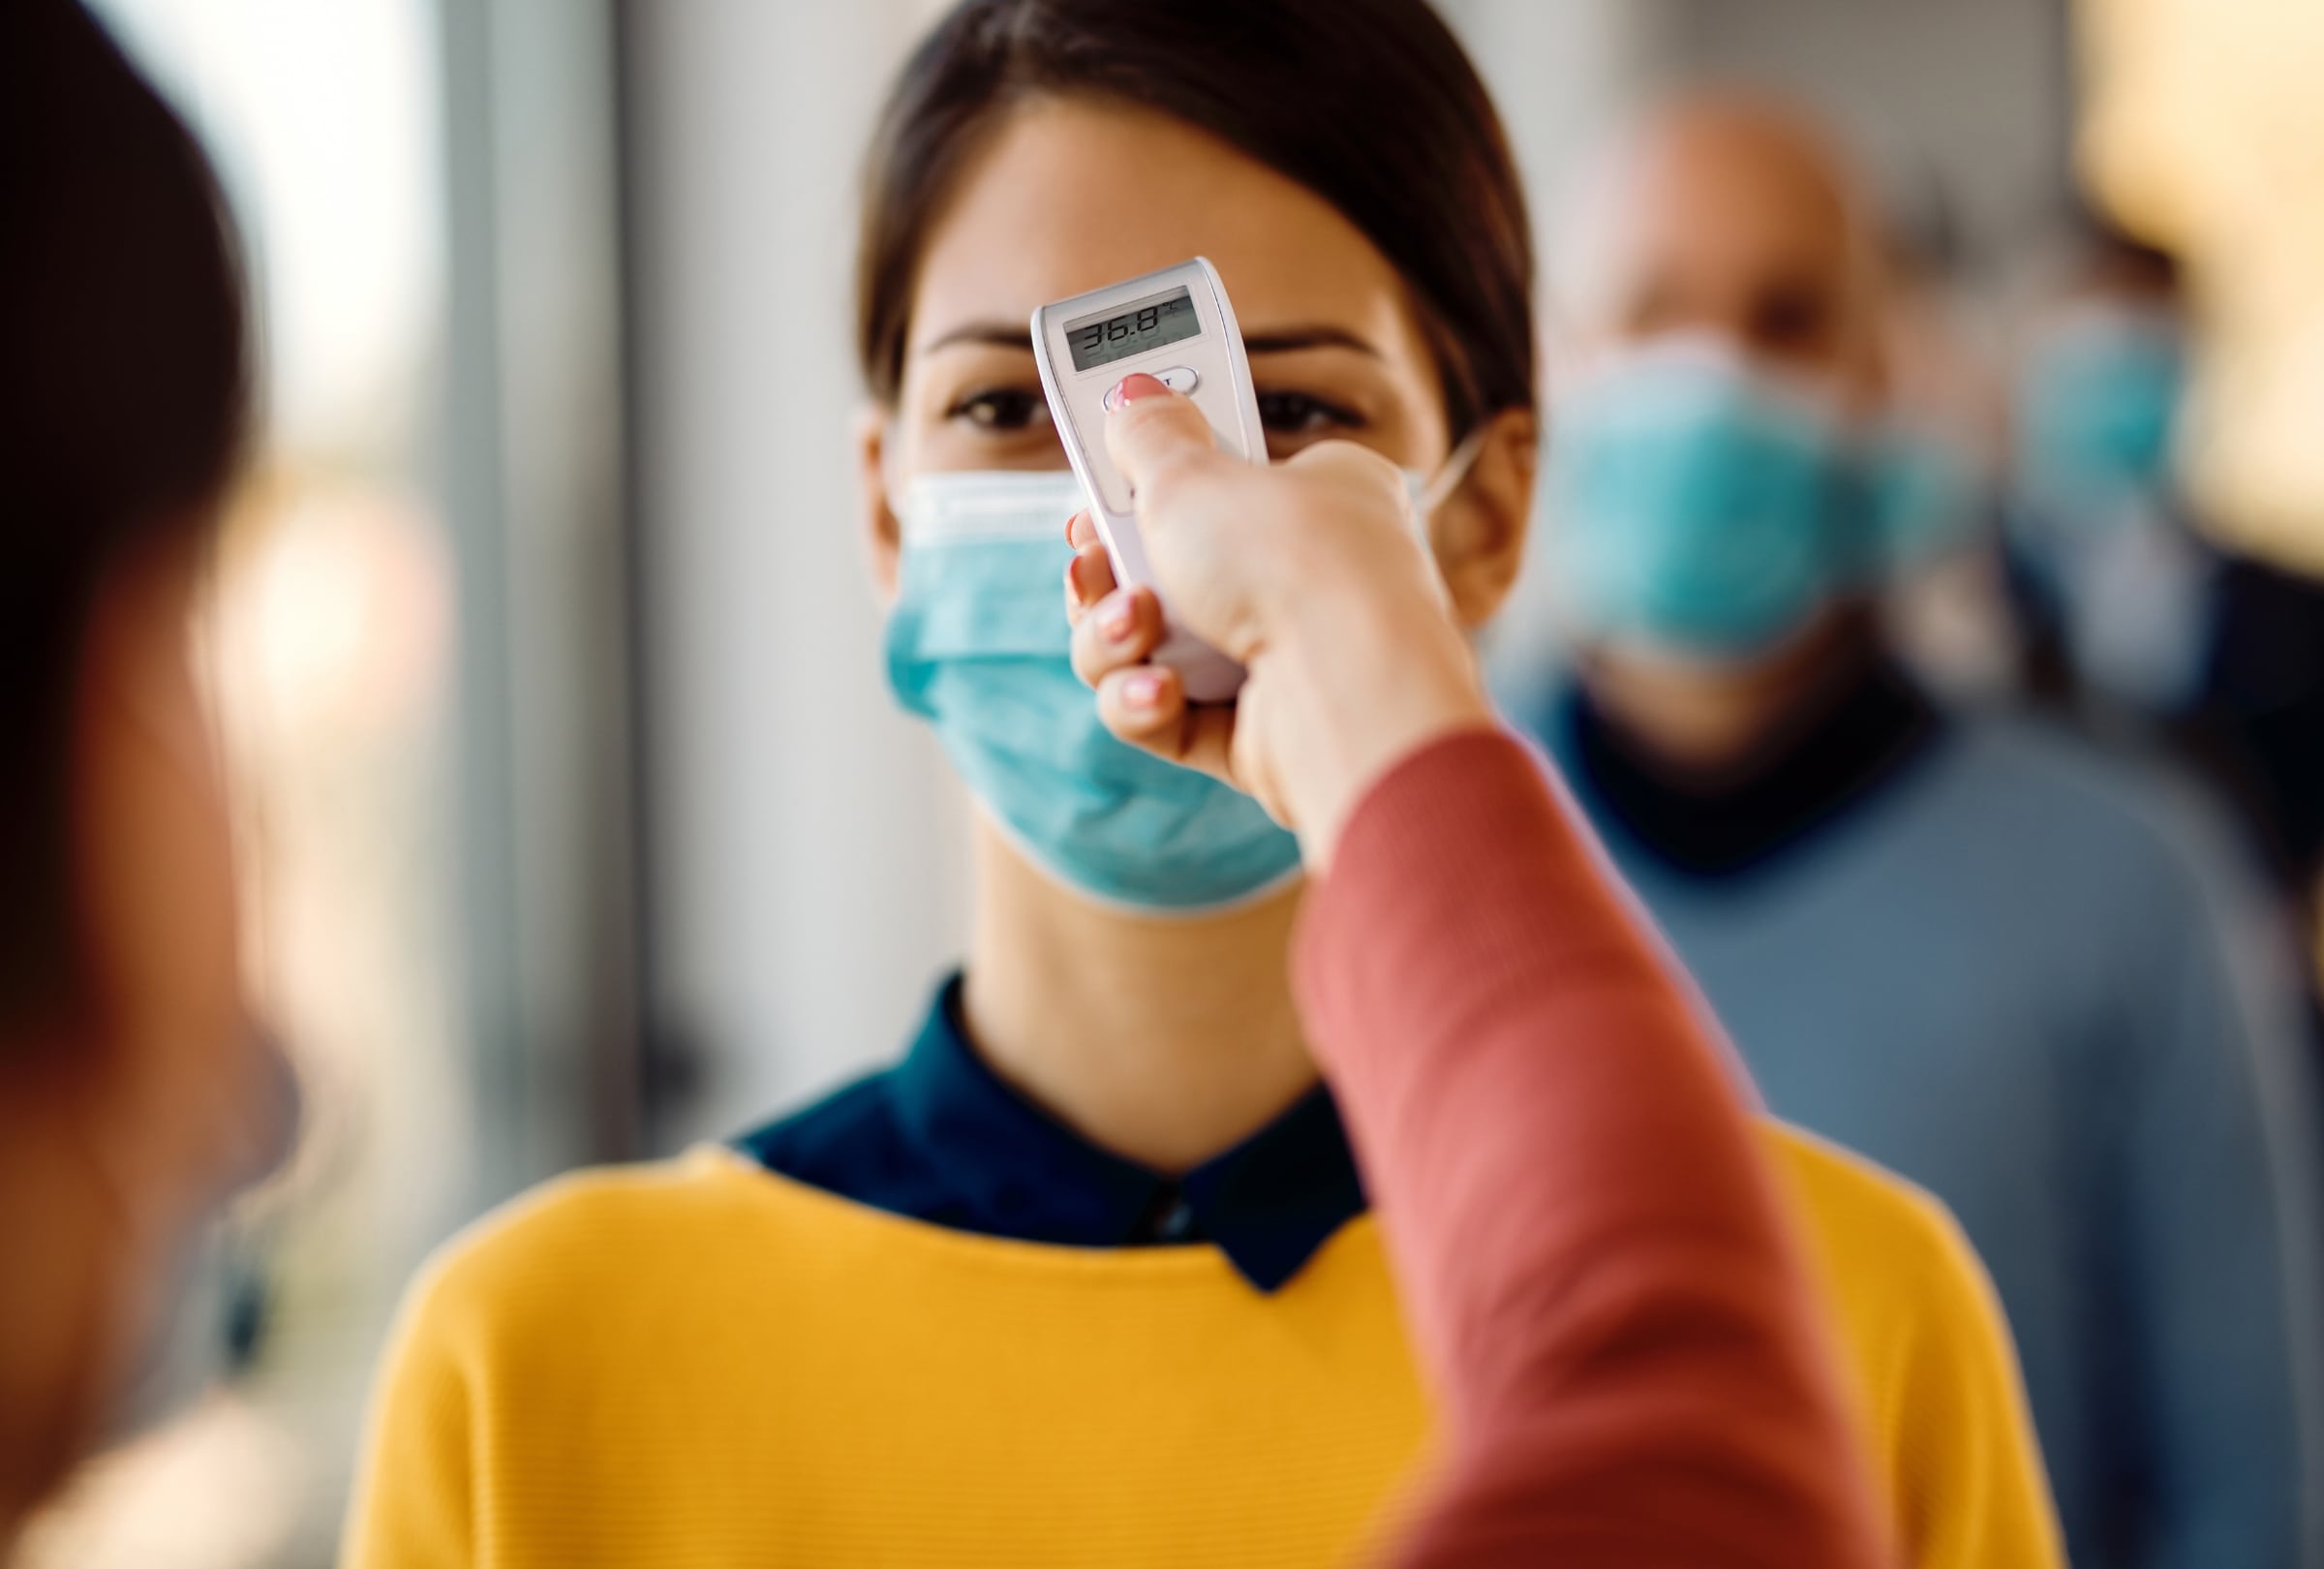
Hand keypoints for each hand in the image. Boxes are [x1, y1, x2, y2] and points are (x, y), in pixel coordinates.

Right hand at [1066, 373, 1493, 868]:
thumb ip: (1150, 436)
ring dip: (1115, 636)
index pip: (1219, 475)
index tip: (1095, 470)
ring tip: (1137, 623)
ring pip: (1147, 647)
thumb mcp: (1198, 473)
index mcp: (1317, 499)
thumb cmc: (1295, 564)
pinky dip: (1146, 702)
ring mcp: (1277, 663)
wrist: (1353, 692)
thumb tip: (1132, 394)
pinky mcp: (1252, 737)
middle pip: (1163, 567)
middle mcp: (1302, 581)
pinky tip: (1163, 690)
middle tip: (1090, 556)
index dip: (1149, 473)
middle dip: (1108, 569)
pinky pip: (1162, 715)